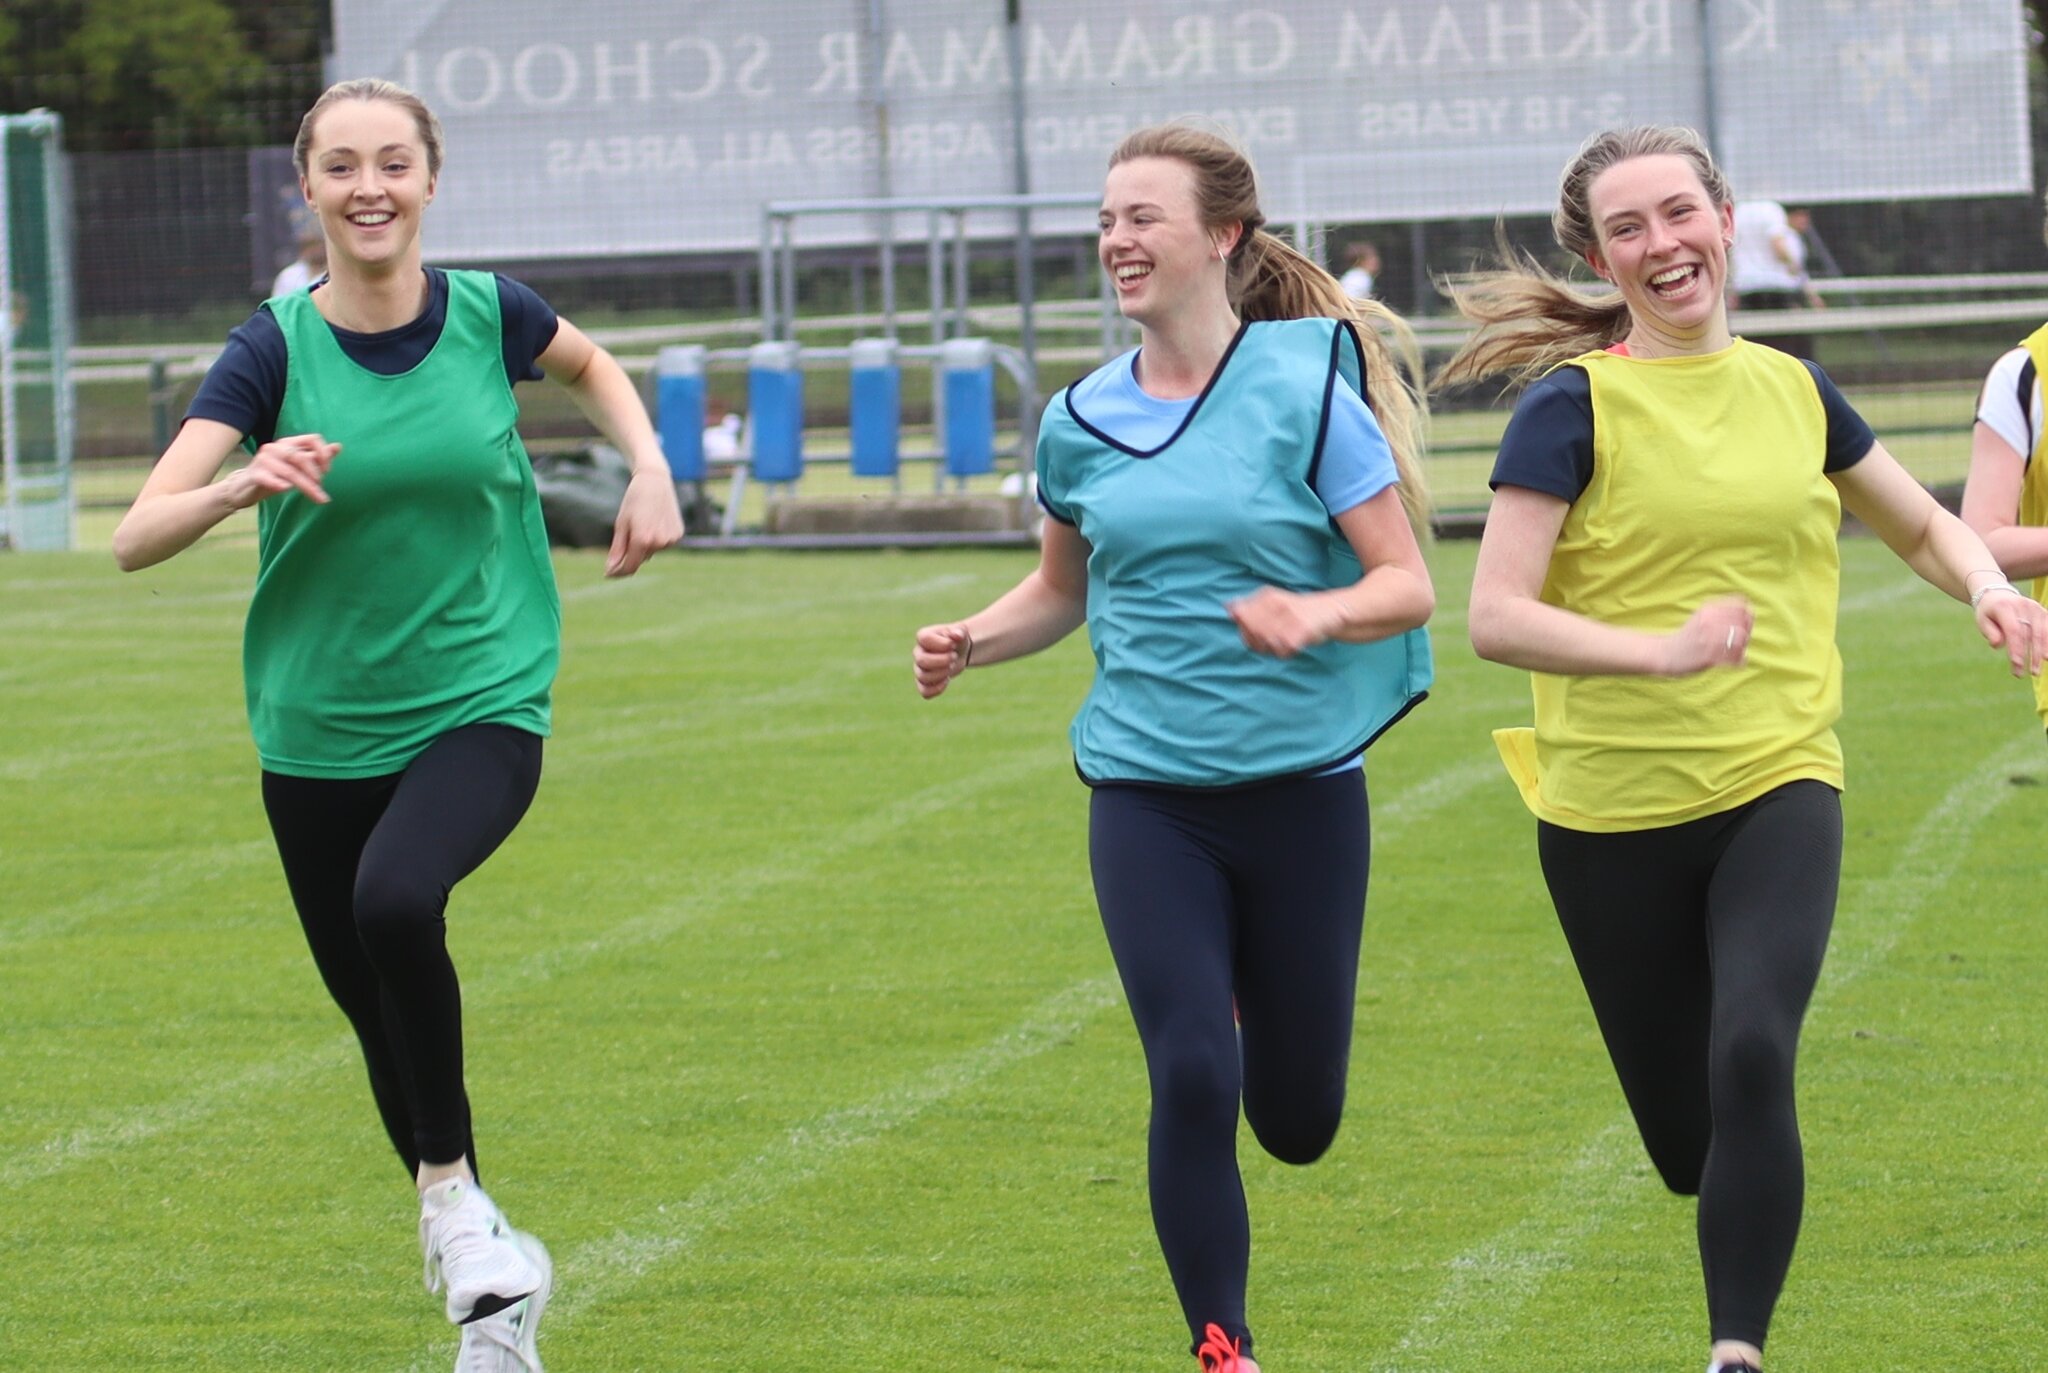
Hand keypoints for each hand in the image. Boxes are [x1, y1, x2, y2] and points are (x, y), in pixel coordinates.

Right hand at [223, 434, 338, 507]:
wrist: (246, 487)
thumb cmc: (275, 475)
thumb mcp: (297, 466)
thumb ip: (316, 457)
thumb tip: (338, 446)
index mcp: (288, 442)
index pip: (312, 438)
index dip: (324, 454)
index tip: (328, 470)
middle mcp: (275, 447)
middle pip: (301, 458)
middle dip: (315, 475)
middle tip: (322, 490)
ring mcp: (263, 460)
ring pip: (289, 471)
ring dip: (307, 486)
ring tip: (319, 498)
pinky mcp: (254, 474)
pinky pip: (267, 477)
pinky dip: (278, 483)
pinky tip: (286, 488)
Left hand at [606, 469, 683, 576]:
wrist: (655, 480)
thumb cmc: (634, 501)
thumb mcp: (621, 524)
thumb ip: (617, 549)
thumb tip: (610, 570)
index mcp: (642, 539)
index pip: (630, 567)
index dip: (618, 572)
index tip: (608, 573)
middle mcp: (659, 542)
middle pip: (640, 559)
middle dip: (631, 553)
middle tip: (626, 533)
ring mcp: (671, 539)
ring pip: (652, 551)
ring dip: (644, 545)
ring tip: (643, 522)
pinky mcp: (678, 534)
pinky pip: (663, 544)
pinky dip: (656, 539)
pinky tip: (654, 521)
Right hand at [913, 623, 971, 697]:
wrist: (958, 652)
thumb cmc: (957, 639)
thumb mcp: (960, 632)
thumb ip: (959, 631)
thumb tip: (956, 635)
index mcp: (923, 637)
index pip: (924, 639)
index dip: (941, 644)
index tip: (953, 645)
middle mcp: (918, 653)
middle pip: (922, 661)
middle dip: (942, 661)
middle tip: (955, 656)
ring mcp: (919, 669)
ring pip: (923, 677)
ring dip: (942, 674)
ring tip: (952, 667)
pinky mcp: (924, 682)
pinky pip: (924, 691)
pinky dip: (936, 689)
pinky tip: (946, 681)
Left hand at [1227, 586, 1339, 657]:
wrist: (1333, 611)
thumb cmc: (1299, 612)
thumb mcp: (1274, 604)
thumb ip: (1251, 607)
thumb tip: (1228, 608)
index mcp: (1267, 595)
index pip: (1241, 616)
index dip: (1244, 631)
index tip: (1257, 634)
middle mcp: (1276, 603)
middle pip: (1251, 630)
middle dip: (1257, 641)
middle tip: (1271, 642)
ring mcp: (1289, 616)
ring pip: (1265, 640)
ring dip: (1272, 648)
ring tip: (1282, 643)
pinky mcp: (1302, 629)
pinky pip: (1284, 648)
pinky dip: (1286, 652)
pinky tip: (1293, 646)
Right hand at [1660, 596, 1752, 676]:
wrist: (1665, 653)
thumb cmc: (1688, 637)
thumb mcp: (1702, 616)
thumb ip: (1722, 612)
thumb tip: (1750, 612)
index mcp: (1709, 609)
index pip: (1741, 606)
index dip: (1748, 616)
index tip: (1744, 626)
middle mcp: (1709, 621)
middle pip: (1743, 623)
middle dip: (1746, 633)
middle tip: (1741, 641)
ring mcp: (1708, 639)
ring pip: (1741, 639)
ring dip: (1743, 647)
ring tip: (1738, 652)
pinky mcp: (1708, 656)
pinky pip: (1734, 657)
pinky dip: (1739, 661)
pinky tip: (1737, 662)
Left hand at [1973, 586, 2046, 677]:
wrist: (1998, 594)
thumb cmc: (1989, 613)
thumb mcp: (1982, 621)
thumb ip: (1990, 632)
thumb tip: (1998, 645)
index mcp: (2005, 607)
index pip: (2014, 630)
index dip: (2017, 648)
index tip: (2017, 664)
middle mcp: (2024, 606)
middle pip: (2031, 633)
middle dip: (2032, 655)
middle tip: (2031, 673)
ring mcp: (2036, 608)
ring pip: (2043, 632)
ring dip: (2043, 652)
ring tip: (2039, 670)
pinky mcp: (2044, 612)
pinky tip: (2047, 657)